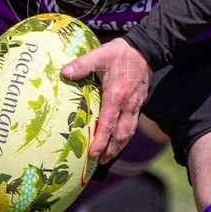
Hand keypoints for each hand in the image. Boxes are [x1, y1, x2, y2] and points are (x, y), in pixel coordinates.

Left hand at [59, 37, 151, 162]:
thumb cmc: (121, 53)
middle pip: (121, 135)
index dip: (101, 141)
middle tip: (100, 162)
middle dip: (111, 150)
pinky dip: (125, 135)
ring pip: (128, 132)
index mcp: (116, 96)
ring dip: (119, 146)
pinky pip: (132, 124)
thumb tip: (64, 73)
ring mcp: (135, 105)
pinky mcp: (138, 103)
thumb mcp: (100, 56)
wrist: (146, 49)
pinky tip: (118, 138)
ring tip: (109, 156)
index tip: (93, 154)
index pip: (108, 125)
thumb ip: (82, 65)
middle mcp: (127, 105)